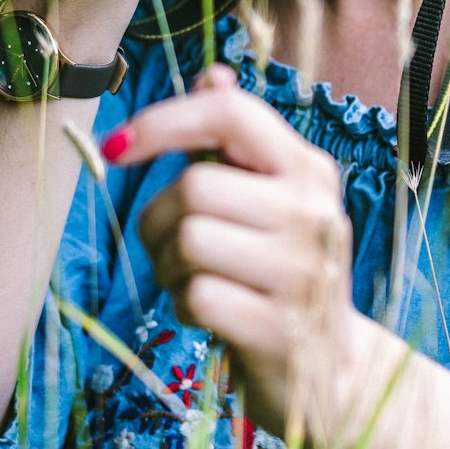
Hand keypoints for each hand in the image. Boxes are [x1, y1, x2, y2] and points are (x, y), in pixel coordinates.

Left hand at [107, 65, 361, 441]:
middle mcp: (313, 211)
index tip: (116, 147)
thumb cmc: (280, 271)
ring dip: (169, 267)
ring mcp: (301, 271)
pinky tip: (210, 315)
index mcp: (308, 168)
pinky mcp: (279, 328)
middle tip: (173, 249)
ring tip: (196, 281)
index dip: (164, 120)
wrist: (333, 373)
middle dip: (159, 219)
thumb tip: (212, 75)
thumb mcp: (270, 199)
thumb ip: (237, 141)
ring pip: (188, 240)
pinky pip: (195, 296)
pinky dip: (184, 305)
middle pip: (194, 186)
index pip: (231, 114)